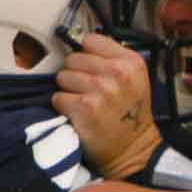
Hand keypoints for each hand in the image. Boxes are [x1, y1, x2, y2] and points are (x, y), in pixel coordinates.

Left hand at [53, 33, 161, 179]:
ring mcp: (102, 90)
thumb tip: (79, 44)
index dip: (87, 55)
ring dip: (69, 91)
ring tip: (85, 103)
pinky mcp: (85, 108)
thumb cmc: (129, 114)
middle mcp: (118, 73)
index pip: (90, 41)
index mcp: (131, 62)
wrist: (132, 150)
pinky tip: (79, 115)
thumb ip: (112, 58)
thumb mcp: (134, 79)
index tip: (92, 68)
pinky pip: (58, 97)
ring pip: (63, 77)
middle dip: (76, 73)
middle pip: (73, 58)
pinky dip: (64, 107)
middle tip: (90, 91)